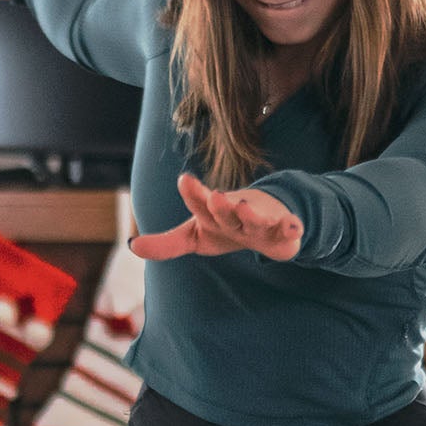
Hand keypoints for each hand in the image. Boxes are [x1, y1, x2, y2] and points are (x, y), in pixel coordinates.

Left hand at [129, 171, 302, 262]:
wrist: (269, 225)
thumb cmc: (226, 227)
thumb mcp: (195, 236)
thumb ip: (166, 243)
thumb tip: (131, 245)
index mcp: (213, 213)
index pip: (199, 203)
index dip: (192, 193)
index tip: (184, 180)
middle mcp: (236, 213)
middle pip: (227, 210)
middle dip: (221, 205)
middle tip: (215, 196)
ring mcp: (261, 221)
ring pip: (256, 218)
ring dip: (251, 214)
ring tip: (245, 207)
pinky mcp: (283, 231)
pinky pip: (288, 229)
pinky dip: (291, 227)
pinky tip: (294, 227)